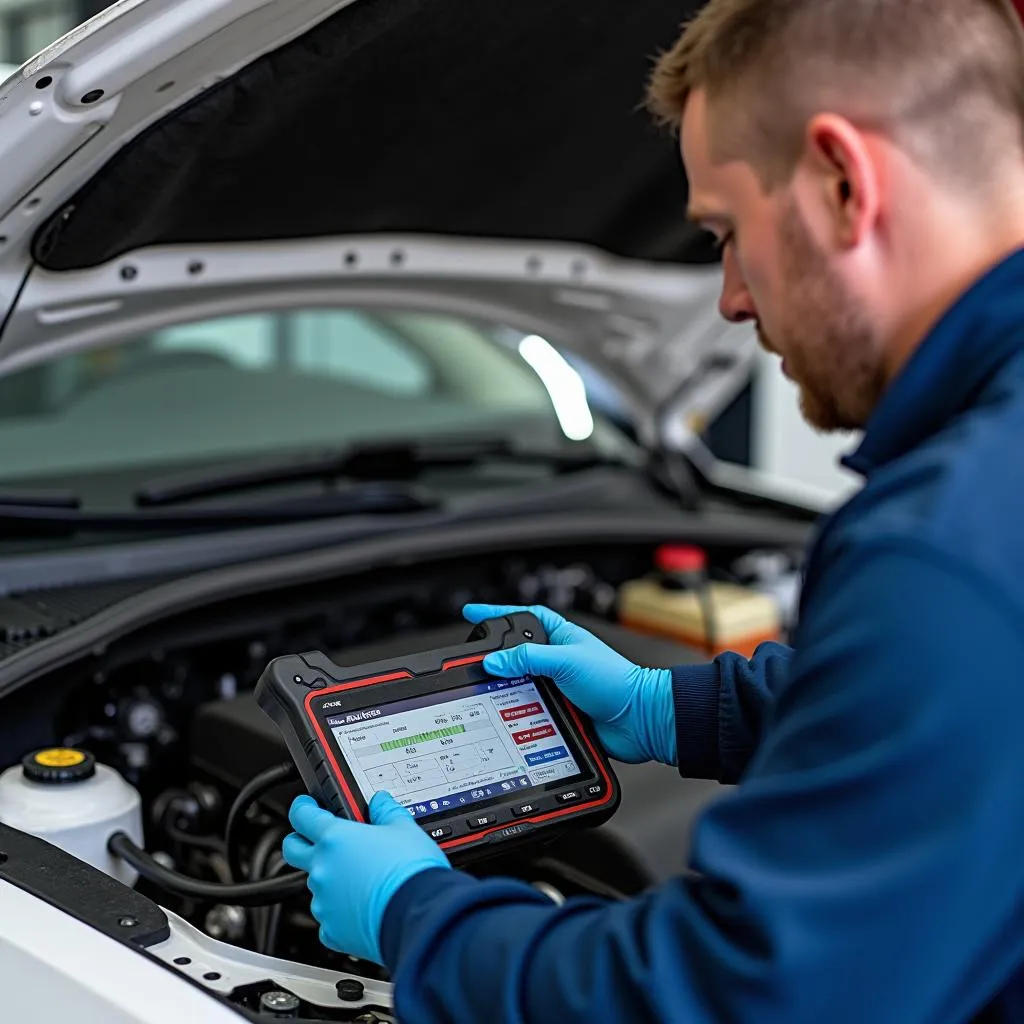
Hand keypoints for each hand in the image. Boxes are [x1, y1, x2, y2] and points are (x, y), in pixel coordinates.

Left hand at [281, 791, 450, 963]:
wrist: (419, 915)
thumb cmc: (412, 872)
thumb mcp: (405, 829)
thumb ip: (386, 811)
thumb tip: (380, 801)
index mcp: (335, 838)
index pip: (302, 816)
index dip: (302, 807)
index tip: (306, 805)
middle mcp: (322, 869)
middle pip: (292, 850)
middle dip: (300, 841)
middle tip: (318, 839)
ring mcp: (324, 901)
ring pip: (315, 885)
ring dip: (330, 879)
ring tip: (360, 880)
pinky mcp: (332, 930)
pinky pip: (328, 917)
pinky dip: (340, 912)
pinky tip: (362, 907)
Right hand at [463, 604, 675, 764]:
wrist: (638, 720)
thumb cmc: (615, 681)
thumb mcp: (566, 661)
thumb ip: (528, 659)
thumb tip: (496, 660)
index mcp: (561, 637)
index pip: (522, 618)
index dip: (497, 613)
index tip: (471, 612)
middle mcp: (557, 660)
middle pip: (515, 654)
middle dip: (495, 657)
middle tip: (471, 659)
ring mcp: (557, 687)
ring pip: (519, 685)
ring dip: (505, 689)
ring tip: (485, 690)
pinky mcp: (558, 712)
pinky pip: (529, 711)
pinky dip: (517, 714)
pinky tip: (507, 718)